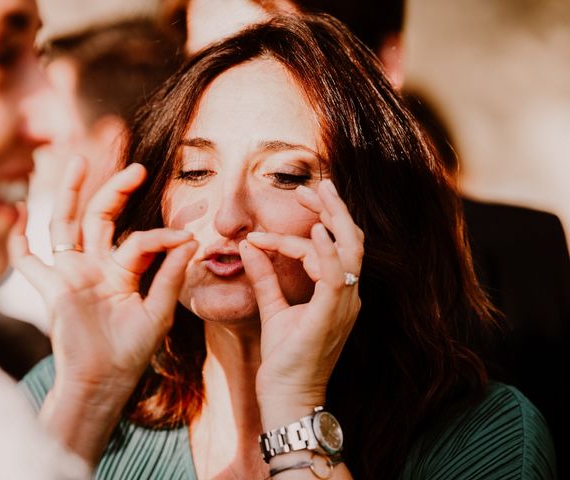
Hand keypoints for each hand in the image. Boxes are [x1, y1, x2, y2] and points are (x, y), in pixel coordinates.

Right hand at [9, 157, 196, 461]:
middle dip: (116, 191)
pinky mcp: (52, 289)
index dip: (163, 236)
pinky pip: (29, 262)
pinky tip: (19, 215)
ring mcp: (71, 274)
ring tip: (78, 161)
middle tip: (137, 169)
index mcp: (123, 271)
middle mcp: (96, 266)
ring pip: (65, 225)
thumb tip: (191, 241)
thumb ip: (171, 277)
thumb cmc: (133, 350)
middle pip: (100, 218)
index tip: (189, 236)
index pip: (140, 240)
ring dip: (70, 194)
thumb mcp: (159, 311)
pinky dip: (19, 241)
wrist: (105, 382)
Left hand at [241, 180, 362, 425]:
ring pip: (350, 250)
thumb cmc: (284, 357)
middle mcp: (348, 295)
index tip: (261, 233)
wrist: (286, 395)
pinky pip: (337, 275)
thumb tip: (247, 246)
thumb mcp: (272, 308)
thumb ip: (264, 277)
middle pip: (351, 240)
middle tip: (312, 187)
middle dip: (333, 209)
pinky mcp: (331, 314)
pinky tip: (314, 230)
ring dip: (333, 218)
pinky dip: (328, 251)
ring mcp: (343, 304)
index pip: (329, 250)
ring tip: (316, 193)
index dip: (300, 233)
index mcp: (337, 293)